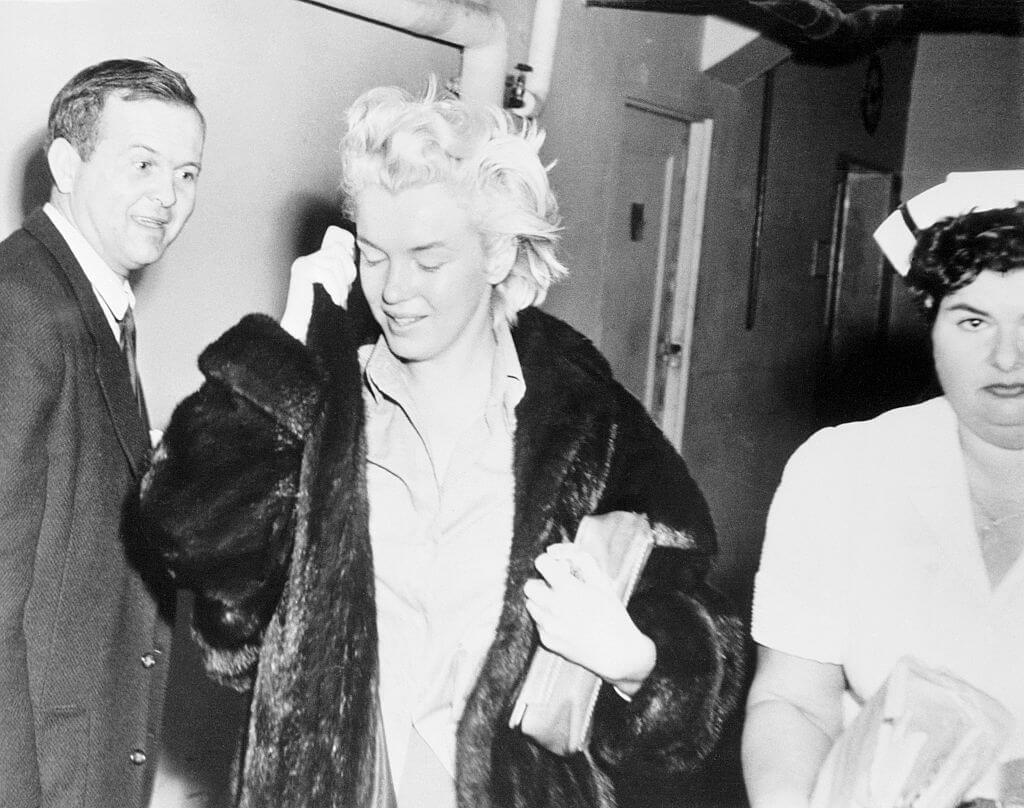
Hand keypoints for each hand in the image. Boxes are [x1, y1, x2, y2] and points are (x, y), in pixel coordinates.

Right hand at [280, 225, 355, 341]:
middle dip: (347, 272)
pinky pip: (326, 273)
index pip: (338, 248)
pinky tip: (335, 301)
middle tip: (344, 293)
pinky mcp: (301, 272)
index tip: (348, 285)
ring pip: (334, 263)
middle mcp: (306, 260)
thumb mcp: (335, 289)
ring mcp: (302, 265)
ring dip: (341, 284)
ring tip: (339, 300)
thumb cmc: (321, 313)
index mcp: (314, 261)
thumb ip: (341, 273)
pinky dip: (334, 288)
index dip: (349, 264)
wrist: (302, 331)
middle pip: (337, 252)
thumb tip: (351, 252)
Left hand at [523, 543, 655, 696]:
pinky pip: (537, 622)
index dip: (550, 563)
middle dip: (542, 583)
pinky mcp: (546, 641)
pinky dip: (546, 619)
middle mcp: (553, 607)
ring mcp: (547, 626)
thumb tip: (553, 551)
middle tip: (558, 588)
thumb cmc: (611, 613)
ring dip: (542, 601)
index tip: (561, 569)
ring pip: (530, 604)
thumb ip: (578, 558)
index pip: (540, 562)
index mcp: (567, 589)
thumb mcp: (601, 580)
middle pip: (529, 585)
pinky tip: (565, 622)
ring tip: (562, 606)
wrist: (616, 652)